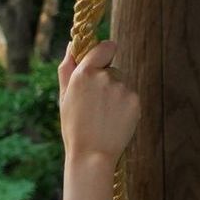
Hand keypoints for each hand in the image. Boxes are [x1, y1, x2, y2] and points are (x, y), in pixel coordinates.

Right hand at [58, 39, 139, 161]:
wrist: (92, 154)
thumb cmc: (74, 126)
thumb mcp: (64, 96)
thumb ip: (67, 68)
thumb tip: (71, 45)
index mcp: (84, 73)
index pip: (106, 46)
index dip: (105, 52)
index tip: (102, 61)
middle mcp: (105, 77)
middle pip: (113, 69)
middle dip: (106, 80)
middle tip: (95, 104)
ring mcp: (122, 88)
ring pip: (122, 83)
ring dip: (115, 93)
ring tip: (103, 115)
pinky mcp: (135, 100)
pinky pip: (130, 96)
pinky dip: (125, 105)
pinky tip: (114, 120)